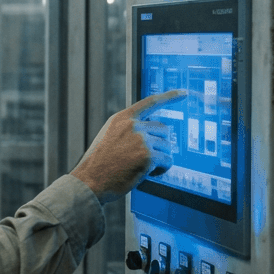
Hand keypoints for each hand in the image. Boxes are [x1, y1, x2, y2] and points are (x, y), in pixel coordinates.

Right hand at [72, 89, 187, 204]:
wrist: (90, 180)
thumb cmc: (98, 163)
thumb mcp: (109, 136)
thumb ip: (128, 129)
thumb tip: (151, 134)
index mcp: (122, 118)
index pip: (150, 102)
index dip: (170, 96)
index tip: (184, 93)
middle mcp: (133, 125)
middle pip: (163, 130)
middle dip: (159, 143)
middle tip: (146, 157)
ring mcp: (142, 140)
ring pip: (167, 146)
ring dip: (159, 157)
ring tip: (142, 167)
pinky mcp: (149, 156)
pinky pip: (168, 161)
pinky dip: (162, 169)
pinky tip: (148, 173)